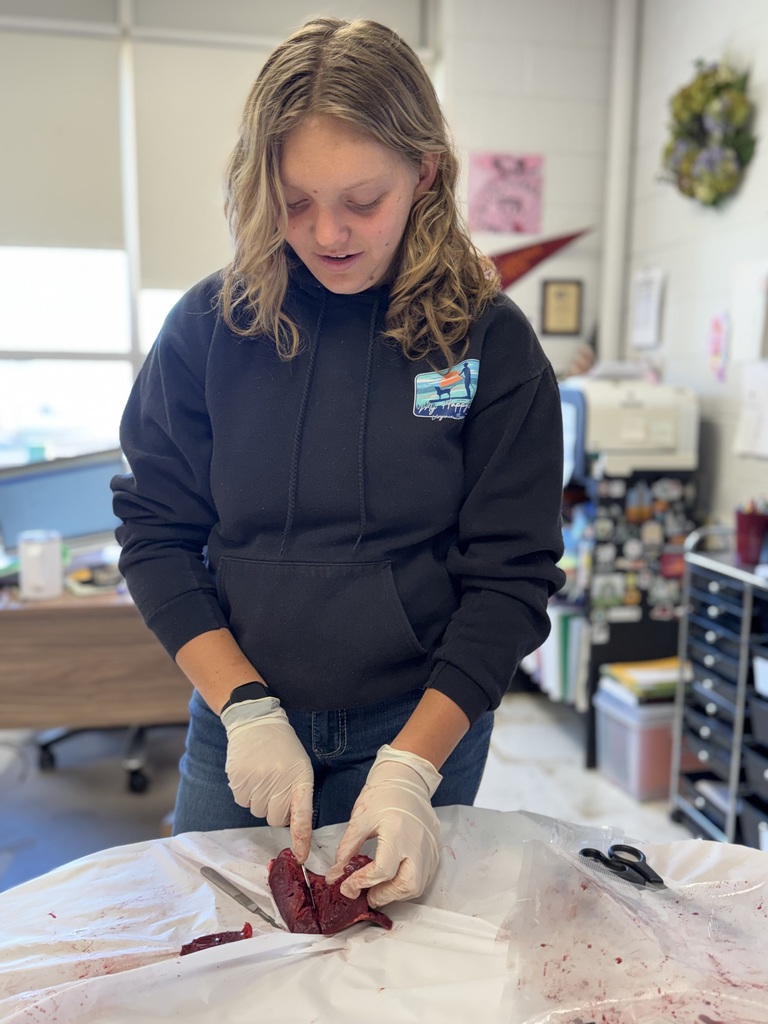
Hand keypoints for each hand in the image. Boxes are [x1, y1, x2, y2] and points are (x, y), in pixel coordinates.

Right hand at [221, 697, 312, 862]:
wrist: (256, 721)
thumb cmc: (283, 747)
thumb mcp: (300, 766)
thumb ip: (298, 794)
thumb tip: (289, 824)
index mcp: (299, 778)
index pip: (302, 814)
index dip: (301, 838)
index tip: (301, 856)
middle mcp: (278, 781)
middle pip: (275, 818)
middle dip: (275, 808)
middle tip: (276, 786)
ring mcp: (256, 780)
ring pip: (257, 811)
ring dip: (259, 799)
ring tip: (262, 775)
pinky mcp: (238, 778)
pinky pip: (242, 801)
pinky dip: (245, 792)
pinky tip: (250, 774)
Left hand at [326, 744, 441, 907]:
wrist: (406, 778)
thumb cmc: (383, 795)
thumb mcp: (360, 819)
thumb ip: (348, 849)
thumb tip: (335, 875)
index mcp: (398, 832)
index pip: (382, 870)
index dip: (362, 883)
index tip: (347, 887)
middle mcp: (418, 843)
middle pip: (407, 885)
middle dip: (385, 895)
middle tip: (368, 894)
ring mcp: (430, 847)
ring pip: (418, 885)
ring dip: (398, 893)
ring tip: (380, 888)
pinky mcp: (435, 848)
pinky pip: (425, 875)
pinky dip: (408, 883)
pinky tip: (394, 878)